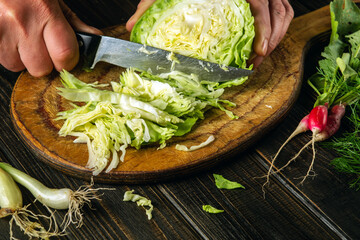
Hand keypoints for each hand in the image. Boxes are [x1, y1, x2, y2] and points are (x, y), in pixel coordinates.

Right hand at [0, 0, 101, 76]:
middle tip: (41, 46)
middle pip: (41, 68)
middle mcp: (23, 23)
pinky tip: (9, 37)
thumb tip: (94, 37)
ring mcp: (2, 30)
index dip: (68, 61)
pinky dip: (6, 53)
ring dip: (22, 58)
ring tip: (20, 37)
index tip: (66, 58)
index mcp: (45, 11)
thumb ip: (72, 21)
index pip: (65, 54)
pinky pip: (1, 60)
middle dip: (44, 62)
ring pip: (18, 66)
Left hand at [126, 0, 293, 68]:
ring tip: (262, 55)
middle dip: (271, 41)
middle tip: (256, 62)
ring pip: (283, 10)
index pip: (261, 6)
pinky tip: (267, 38)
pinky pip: (282, 6)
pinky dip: (278, 23)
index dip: (265, 31)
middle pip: (277, 12)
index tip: (260, 52)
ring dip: (278, 34)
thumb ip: (151, 3)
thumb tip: (132, 25)